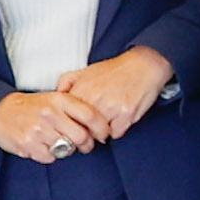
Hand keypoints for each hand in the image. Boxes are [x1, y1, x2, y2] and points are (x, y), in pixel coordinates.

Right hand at [0, 87, 117, 162]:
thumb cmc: (31, 106)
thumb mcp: (54, 99)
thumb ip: (74, 108)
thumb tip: (99, 125)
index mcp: (59, 100)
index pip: (90, 115)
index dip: (101, 128)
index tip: (103, 134)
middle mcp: (50, 114)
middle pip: (82, 137)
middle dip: (86, 144)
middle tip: (83, 144)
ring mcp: (38, 130)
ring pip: (66, 149)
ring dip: (66, 149)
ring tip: (57, 142)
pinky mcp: (28, 144)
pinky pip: (50, 158)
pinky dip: (49, 155)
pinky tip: (43, 145)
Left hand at [55, 47, 174, 140]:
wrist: (143, 65)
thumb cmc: (115, 70)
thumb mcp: (86, 70)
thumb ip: (67, 82)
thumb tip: (56, 95)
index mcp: (82, 90)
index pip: (67, 118)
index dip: (71, 124)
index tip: (76, 125)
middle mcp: (95, 99)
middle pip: (82, 129)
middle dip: (86, 131)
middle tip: (92, 127)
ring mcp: (111, 107)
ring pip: (99, 134)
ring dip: (102, 132)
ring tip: (107, 120)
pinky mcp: (127, 114)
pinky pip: (116, 134)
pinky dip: (118, 130)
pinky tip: (120, 119)